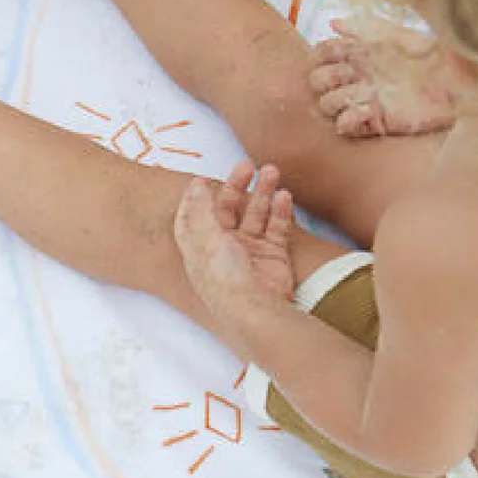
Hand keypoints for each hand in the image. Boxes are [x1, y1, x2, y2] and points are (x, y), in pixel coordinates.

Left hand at [174, 161, 296, 318]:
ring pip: (256, 214)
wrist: (257, 311)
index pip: (193, 217)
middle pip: (229, 209)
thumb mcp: (206, 240)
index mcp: (201, 246)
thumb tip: (196, 185)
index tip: (202, 179)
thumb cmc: (224, 280)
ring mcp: (250, 252)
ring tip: (272, 171)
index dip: (195, 198)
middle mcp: (224, 247)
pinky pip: (277, 228)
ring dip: (263, 193)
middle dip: (238, 186)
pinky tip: (284, 196)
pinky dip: (281, 211)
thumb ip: (201, 210)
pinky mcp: (274, 257)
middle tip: (247, 166)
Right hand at [310, 19, 455, 138]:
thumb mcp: (393, 32)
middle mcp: (356, 77)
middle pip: (317, 81)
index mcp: (357, 54)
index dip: (324, 54)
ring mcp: (364, 100)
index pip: (321, 55)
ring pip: (326, 104)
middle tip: (352, 74)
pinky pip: (346, 126)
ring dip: (338, 98)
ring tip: (363, 94)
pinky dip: (349, 119)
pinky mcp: (376, 122)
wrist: (456, 78)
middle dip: (328, 77)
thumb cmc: (428, 51)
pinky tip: (368, 110)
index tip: (343, 51)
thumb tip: (332, 23)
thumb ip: (361, 26)